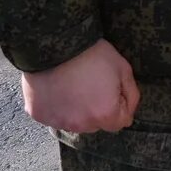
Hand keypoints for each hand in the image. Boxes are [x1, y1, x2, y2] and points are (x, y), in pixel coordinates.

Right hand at [21, 39, 138, 133]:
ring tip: (74, 86)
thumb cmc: (93, 55)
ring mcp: (58, 121)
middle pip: (95, 124)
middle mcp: (81, 124)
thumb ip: (131, 96)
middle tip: (92, 86)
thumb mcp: (123, 70)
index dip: (120, 105)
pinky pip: (53, 116)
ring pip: (74, 122)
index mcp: (104, 114)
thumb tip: (129, 116)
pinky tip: (58, 89)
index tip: (112, 89)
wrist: (57, 45)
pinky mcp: (39, 115)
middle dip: (98, 110)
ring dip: (77, 111)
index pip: (120, 122)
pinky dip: (57, 107)